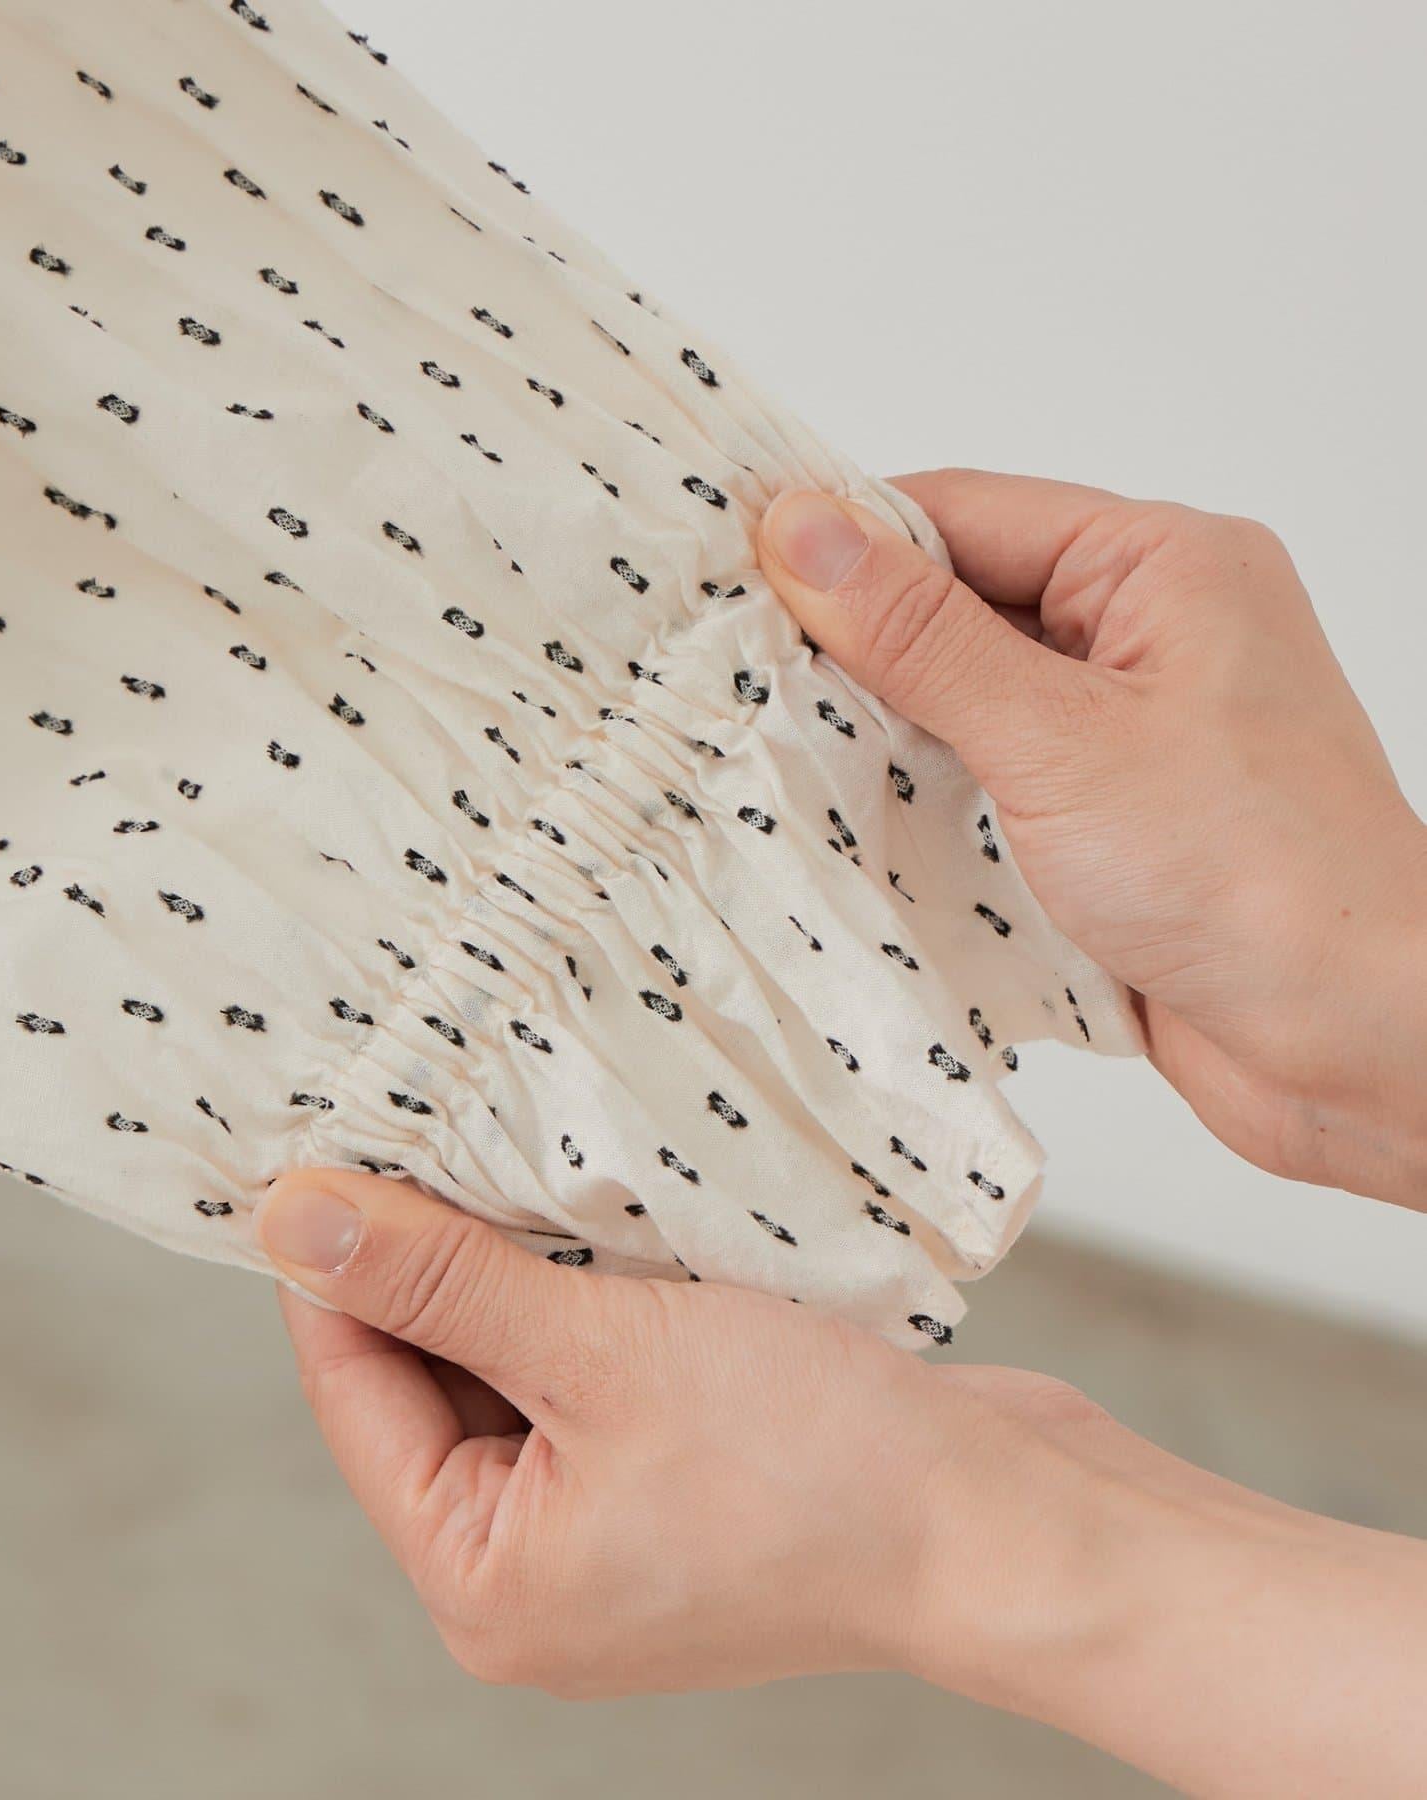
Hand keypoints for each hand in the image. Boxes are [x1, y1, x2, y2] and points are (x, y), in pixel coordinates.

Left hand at [256, 1169, 1426, 1794]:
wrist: (1014, 1521)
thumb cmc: (824, 1469)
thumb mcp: (604, 1350)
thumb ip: (443, 1281)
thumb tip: (293, 1222)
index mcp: (485, 1579)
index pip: (355, 1389)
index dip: (337, 1260)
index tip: (332, 1138)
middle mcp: (534, 1569)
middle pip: (433, 1376)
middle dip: (437, 1252)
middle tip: (431, 1115)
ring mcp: (612, 1526)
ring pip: (520, 1361)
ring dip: (522, 1261)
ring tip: (515, 1146)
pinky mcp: (680, 1478)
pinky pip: (594, 1368)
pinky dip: (589, 1291)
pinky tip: (599, 1205)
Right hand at [758, 473, 1426, 1205]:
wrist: (1357, 1046)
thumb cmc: (1255, 880)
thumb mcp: (1059, 740)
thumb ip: (923, 637)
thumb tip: (807, 529)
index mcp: (1164, 566)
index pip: (964, 515)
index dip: (846, 542)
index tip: (735, 576)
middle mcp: (1152, 636)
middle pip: (962, 607)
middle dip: (857, 650)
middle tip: (735, 678)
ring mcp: (1132, 735)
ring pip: (969, 705)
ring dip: (887, 736)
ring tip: (777, 755)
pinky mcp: (1113, 824)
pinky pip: (993, 785)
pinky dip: (928, 805)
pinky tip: (856, 826)